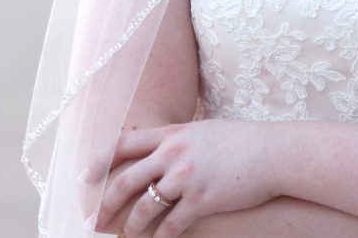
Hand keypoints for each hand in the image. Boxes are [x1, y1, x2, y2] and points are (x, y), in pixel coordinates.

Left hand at [90, 119, 286, 237]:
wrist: (273, 153)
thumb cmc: (241, 143)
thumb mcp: (202, 131)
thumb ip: (177, 139)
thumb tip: (159, 147)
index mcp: (170, 133)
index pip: (122, 144)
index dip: (99, 160)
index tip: (84, 176)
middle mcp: (173, 153)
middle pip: (126, 180)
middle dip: (105, 203)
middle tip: (92, 220)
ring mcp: (186, 177)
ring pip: (144, 207)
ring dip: (129, 226)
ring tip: (122, 237)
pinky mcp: (202, 200)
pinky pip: (171, 225)